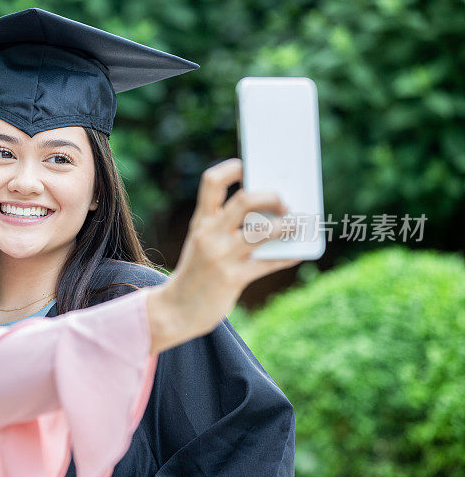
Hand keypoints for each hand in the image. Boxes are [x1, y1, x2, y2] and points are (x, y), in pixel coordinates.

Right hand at [146, 158, 299, 353]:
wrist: (176, 310)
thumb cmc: (197, 273)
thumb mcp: (202, 244)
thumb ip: (227, 228)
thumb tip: (271, 214)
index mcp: (201, 222)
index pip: (212, 182)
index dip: (232, 169)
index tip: (248, 166)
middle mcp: (209, 235)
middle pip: (245, 200)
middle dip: (272, 197)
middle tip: (285, 202)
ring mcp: (220, 256)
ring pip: (262, 231)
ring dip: (288, 226)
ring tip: (300, 225)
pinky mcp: (232, 279)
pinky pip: (268, 263)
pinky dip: (287, 256)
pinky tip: (297, 253)